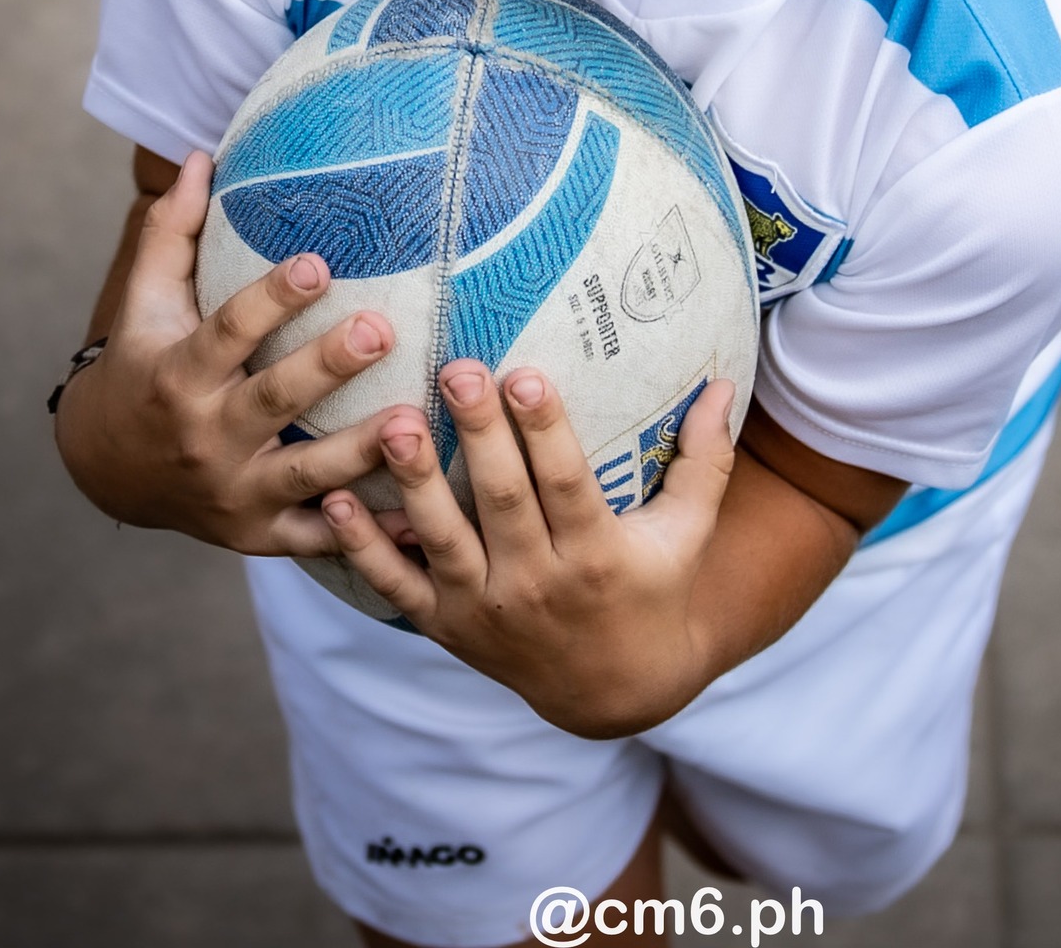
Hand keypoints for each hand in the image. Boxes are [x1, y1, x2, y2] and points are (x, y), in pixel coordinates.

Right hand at [55, 151, 399, 554]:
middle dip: (325, 368)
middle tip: (381, 330)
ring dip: (359, 454)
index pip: (227, 331)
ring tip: (412, 423)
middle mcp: (205, 437)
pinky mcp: (257, 534)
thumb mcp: (147, 301)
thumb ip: (174, 231)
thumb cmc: (145, 364)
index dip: (270, 300)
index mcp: (180, 374)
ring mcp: (233, 491)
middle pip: (271, 401)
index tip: (318, 262)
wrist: (109, 470)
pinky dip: (363, 535)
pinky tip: (417, 520)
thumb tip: (201, 156)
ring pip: (303, 475)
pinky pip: (315, 538)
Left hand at [321, 361, 736, 736]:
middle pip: (501, 500)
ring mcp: (485, 610)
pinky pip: (396, 587)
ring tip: (391, 423)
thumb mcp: (688, 532)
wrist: (615, 691)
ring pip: (443, 539)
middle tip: (456, 369)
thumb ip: (705, 459)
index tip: (525, 373)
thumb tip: (726, 381)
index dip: (545, 430)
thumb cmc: (654, 589)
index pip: (567, 483)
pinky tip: (333, 498)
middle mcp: (537, 585)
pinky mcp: (446, 627)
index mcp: (595, 555)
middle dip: (478, 434)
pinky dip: (364, 547)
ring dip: (414, 482)